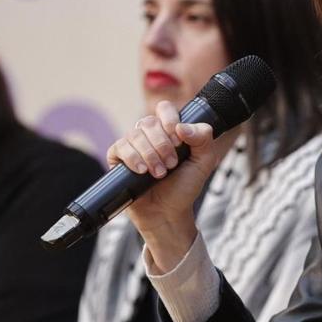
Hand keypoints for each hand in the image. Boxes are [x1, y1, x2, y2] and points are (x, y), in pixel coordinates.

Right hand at [105, 101, 226, 270]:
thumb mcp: (204, 162)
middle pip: (149, 122)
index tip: (178, 139)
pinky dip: (133, 158)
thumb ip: (203, 138)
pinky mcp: (118, 158)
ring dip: (150, 155)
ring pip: (135, 134)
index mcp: (169, 130)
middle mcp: (149, 135)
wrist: (168, 212)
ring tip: (159, 173)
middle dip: (163, 144)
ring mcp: (132, 145)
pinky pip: (120, 147)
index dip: (170, 119)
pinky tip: (142, 171)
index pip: (164, 109)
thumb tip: (181, 126)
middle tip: (172, 164)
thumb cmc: (185, 186)